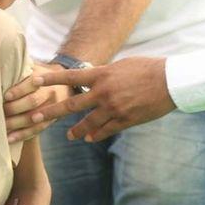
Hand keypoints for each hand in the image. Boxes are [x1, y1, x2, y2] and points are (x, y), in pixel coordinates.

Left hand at [3, 62, 72, 142]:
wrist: (65, 85)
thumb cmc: (39, 75)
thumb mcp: (33, 67)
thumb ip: (19, 67)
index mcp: (44, 77)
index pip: (31, 83)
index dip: (18, 90)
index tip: (5, 96)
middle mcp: (50, 93)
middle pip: (32, 102)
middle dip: (14, 108)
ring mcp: (52, 108)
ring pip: (34, 118)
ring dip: (16, 124)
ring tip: (0, 127)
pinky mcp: (51, 121)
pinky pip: (36, 130)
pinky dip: (22, 135)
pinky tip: (9, 139)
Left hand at [16, 57, 175, 142]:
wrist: (170, 81)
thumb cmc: (147, 68)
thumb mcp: (120, 66)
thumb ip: (103, 74)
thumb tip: (91, 78)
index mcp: (101, 74)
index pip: (70, 77)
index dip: (51, 80)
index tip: (34, 81)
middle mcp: (103, 92)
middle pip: (71, 105)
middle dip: (52, 112)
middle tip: (36, 118)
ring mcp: (114, 108)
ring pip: (88, 123)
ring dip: (77, 131)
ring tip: (69, 136)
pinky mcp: (126, 120)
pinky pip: (107, 130)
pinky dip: (97, 135)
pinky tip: (90, 139)